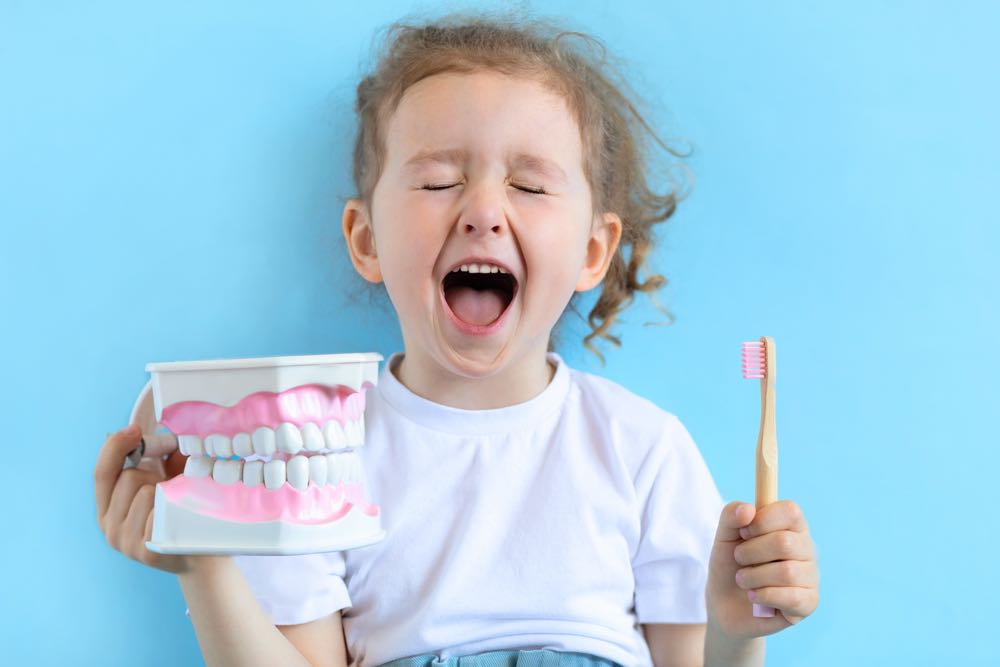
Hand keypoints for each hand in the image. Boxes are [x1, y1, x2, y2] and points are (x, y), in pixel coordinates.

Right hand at [94, 425, 189, 573]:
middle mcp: (110, 528)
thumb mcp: (167, 481)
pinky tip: (181, 520)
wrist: (204, 557)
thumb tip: (162, 428)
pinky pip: (160, 511)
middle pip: (128, 478)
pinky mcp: (147, 551)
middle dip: (154, 472)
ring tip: (177, 505)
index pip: (101, 472)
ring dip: (167, 491)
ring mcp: (126, 542)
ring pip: (146, 492)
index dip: (115, 446)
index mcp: (108, 509)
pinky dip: (174, 507)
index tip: (135, 430)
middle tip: (172, 482)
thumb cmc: (184, 512)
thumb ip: (160, 458)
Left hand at [706, 500, 818, 638]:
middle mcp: (806, 548)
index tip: (744, 532)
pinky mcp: (809, 602)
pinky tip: (755, 597)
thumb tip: (748, 509)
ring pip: (787, 572)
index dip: (763, 520)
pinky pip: (792, 597)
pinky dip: (763, 596)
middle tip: (739, 560)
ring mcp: (811, 576)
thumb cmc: (730, 565)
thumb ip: (731, 515)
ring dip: (753, 577)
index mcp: (791, 526)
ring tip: (743, 580)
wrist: (724, 605)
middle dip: (750, 552)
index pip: (791, 511)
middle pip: (785, 543)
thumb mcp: (724, 536)